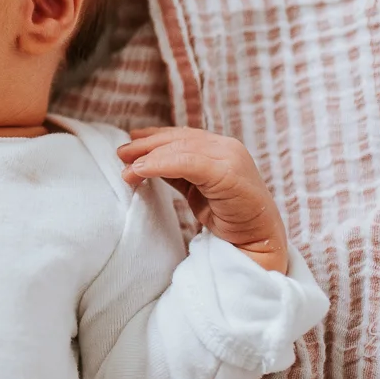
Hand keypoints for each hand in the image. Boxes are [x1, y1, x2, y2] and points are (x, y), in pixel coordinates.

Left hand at [117, 127, 290, 272]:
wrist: (258, 241)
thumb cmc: (230, 219)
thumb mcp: (198, 190)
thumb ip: (180, 173)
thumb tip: (148, 163)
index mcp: (222, 150)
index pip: (183, 137)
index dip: (155, 138)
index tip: (131, 143)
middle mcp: (228, 148)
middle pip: (179, 139)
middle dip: (147, 145)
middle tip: (121, 153)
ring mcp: (230, 158)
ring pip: (181, 148)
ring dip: (149, 156)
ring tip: (127, 167)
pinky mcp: (228, 173)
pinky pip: (187, 163)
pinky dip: (161, 164)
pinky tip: (142, 171)